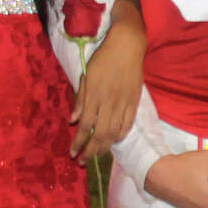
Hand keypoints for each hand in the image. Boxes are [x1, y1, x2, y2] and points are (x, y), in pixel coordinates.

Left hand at [70, 19, 144, 163]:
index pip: (85, 125)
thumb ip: (80, 98)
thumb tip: (73, 120)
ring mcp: (124, 102)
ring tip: (96, 155)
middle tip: (83, 161)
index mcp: (94, 94)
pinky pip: (128, 124)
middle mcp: (109, 101)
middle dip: (90, 151)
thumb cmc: (102, 58)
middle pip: (100, 133)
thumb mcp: (86, 75)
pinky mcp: (135, 101)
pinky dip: (120, 136)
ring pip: (114, 132)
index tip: (73, 152)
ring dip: (104, 147)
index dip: (78, 142)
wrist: (127, 46)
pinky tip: (113, 141)